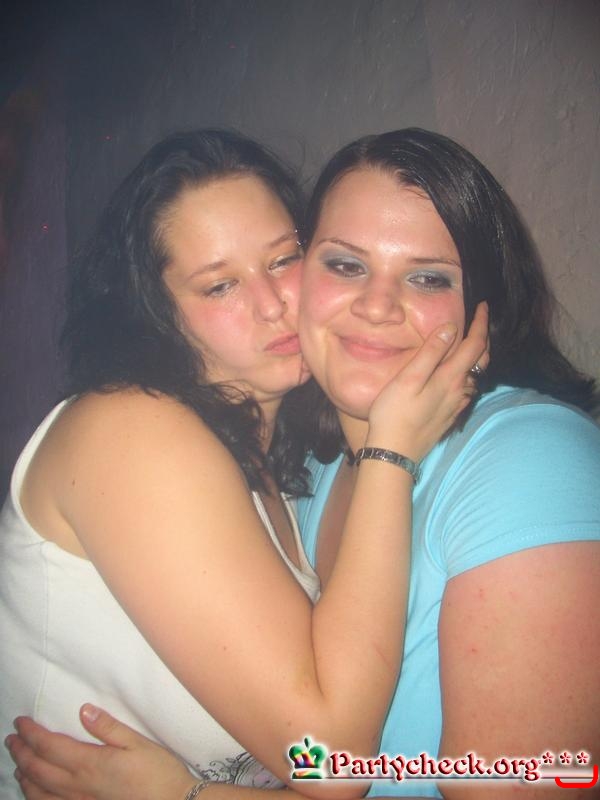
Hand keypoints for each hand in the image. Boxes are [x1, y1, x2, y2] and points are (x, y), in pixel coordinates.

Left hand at [5, 704, 197, 799]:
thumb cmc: (158, 773)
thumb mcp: (137, 743)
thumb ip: (108, 727)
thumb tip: (84, 710)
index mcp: (90, 764)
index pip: (50, 746)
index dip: (32, 733)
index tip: (21, 721)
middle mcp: (78, 787)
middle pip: (38, 769)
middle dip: (21, 752)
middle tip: (11, 739)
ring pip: (39, 793)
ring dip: (24, 776)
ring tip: (18, 764)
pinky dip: (36, 797)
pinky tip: (36, 791)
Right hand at [366, 301, 488, 461]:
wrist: (394, 454)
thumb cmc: (394, 414)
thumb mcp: (408, 378)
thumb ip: (430, 352)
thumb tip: (451, 327)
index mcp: (450, 378)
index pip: (474, 345)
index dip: (481, 324)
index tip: (483, 306)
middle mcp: (460, 392)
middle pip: (481, 360)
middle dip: (484, 338)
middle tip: (480, 320)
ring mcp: (456, 406)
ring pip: (476, 376)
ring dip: (478, 356)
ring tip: (471, 343)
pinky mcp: (448, 417)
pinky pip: (467, 390)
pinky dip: (469, 375)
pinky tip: (459, 376)